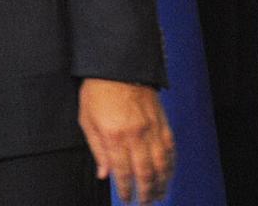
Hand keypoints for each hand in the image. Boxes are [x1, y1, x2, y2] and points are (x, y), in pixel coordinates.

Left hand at [78, 79, 173, 203]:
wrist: (118, 65)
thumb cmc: (98, 91)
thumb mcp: (86, 119)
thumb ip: (97, 149)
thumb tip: (104, 174)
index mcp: (114, 136)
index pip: (123, 172)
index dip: (125, 189)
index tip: (126, 198)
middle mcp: (135, 135)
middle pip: (145, 172)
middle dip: (146, 192)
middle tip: (145, 202)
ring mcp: (151, 128)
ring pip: (162, 164)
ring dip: (162, 182)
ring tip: (160, 194)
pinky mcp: (162, 121)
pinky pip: (170, 148)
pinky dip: (171, 164)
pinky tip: (168, 173)